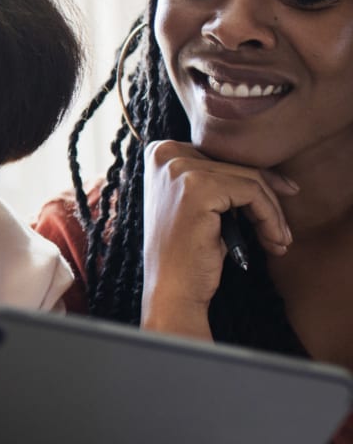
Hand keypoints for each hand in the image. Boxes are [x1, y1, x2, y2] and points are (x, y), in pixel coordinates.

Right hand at [141, 140, 297, 335]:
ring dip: (274, 213)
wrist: (172, 290)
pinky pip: (252, 193)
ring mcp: (178, 168)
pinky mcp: (197, 186)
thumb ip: (219, 177)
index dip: (257, 179)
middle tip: (283, 232)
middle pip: (238, 164)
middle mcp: (164, 153)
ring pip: (250, 179)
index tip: (282, 199)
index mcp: (160, 153)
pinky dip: (270, 219)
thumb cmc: (189, 251)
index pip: (223, 155)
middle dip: (270, 199)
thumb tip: (272, 169)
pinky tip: (273, 242)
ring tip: (279, 241)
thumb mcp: (203, 205)